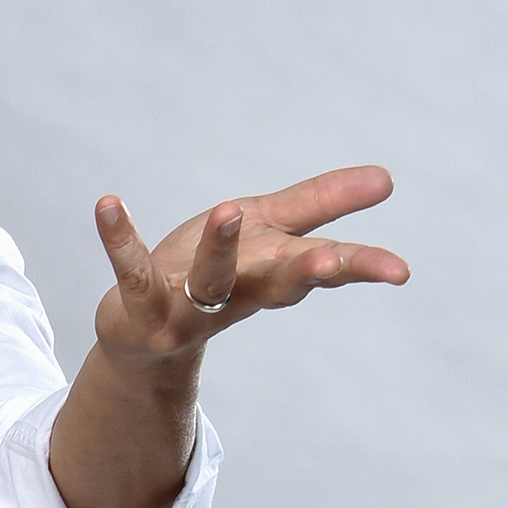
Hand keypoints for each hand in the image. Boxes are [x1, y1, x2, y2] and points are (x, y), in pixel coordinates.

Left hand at [91, 164, 408, 362]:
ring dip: (221, 249)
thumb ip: (322, 203)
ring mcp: (190, 305)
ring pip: (210, 280)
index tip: (399, 270)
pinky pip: (129, 268)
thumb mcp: (270, 230)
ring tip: (230, 209)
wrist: (142, 331)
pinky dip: (119, 237)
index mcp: (273, 272)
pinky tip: (108, 204)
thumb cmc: (215, 270)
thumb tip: (387, 177)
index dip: (360, 267)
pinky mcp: (141, 303)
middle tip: (332, 265)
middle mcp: (238, 294)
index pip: (324, 267)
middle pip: (278, 284)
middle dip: (306, 274)